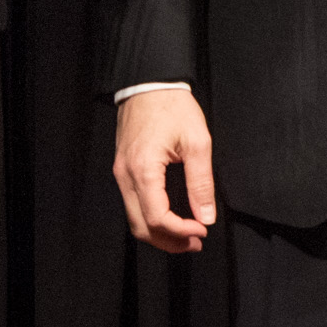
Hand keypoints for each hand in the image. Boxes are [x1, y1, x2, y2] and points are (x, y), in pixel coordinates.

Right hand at [113, 87, 217, 253]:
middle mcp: (125, 176)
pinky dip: (151, 219)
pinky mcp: (123, 170)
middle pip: (141, 227)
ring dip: (160, 233)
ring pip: (134, 219)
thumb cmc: (172, 107)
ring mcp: (121, 174)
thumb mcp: (197, 142)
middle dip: (169, 241)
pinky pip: (133, 205)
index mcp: (143, 170)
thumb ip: (201, 182)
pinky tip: (172, 218)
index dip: (181, 231)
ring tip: (187, 236)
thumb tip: (206, 216)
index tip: (203, 231)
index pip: (158, 218)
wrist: (149, 83)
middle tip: (196, 243)